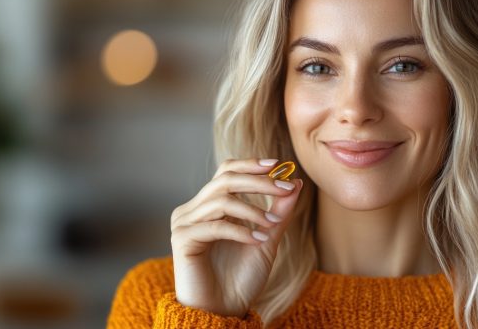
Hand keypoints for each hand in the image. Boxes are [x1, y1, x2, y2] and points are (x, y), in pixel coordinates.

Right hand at [170, 158, 302, 316]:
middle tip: (285, 189)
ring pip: (221, 201)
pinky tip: (258, 240)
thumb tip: (295, 182)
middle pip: (225, 180)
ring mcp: (184, 223)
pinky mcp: (182, 240)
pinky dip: (241, 231)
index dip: (250, 165)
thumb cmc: (241, 279)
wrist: (224, 312)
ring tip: (273, 225)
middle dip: (258, 182)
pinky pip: (215, 226)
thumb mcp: (266, 240)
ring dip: (253, 210)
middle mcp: (193, 210)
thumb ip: (279, 212)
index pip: (226, 172)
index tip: (278, 165)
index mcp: (208, 206)